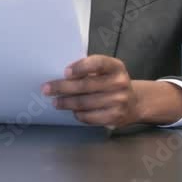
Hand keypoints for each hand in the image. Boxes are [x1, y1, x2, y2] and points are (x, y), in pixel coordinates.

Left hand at [43, 56, 181, 127]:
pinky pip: (90, 117)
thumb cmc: (111, 82)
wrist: (135, 102)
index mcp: (116, 67)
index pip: (98, 63)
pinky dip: (78, 114)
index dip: (80, 67)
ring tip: (55, 102)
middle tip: (46, 88)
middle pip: (86, 86)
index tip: (65, 72)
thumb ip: (89, 69)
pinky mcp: (115, 117)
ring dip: (66, 102)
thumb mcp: (106, 70)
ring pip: (85, 103)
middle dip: (62, 87)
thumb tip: (62, 76)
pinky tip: (72, 111)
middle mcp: (120, 83)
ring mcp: (119, 101)